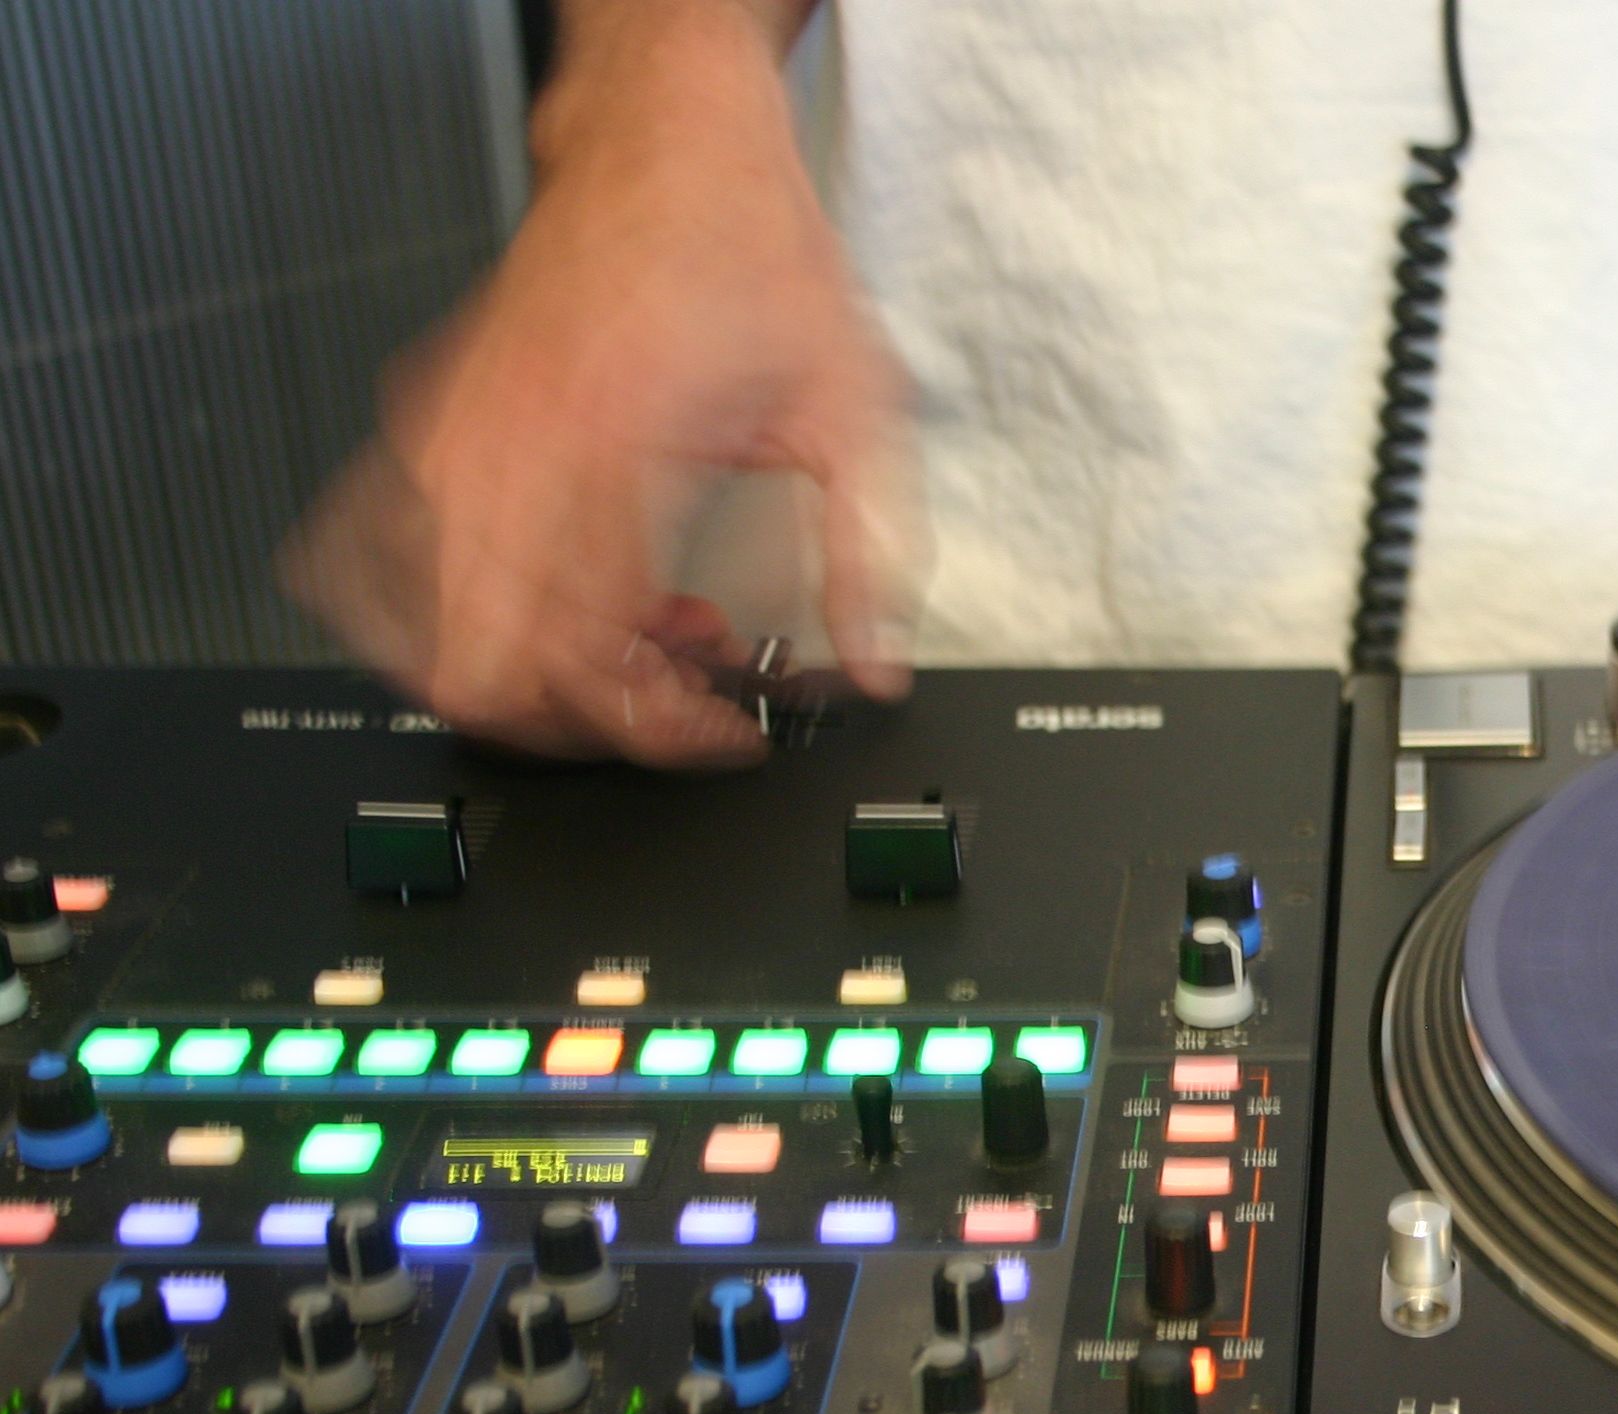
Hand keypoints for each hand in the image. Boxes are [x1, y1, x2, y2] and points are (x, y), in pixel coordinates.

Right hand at [280, 7, 913, 766]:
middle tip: (677, 687)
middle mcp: (504, 446)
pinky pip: (399, 567)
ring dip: (539, 665)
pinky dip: (480, 610)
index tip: (729, 726)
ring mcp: (448, 436)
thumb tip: (872, 668)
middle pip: (487, 672)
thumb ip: (867, 552)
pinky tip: (568, 586)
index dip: (660, 726)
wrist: (664, 137)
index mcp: (607, 444)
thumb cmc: (745, 244)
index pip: (585, 654)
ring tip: (634, 628)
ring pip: (432, 634)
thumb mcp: (851, 403)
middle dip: (588, 717)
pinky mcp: (428, 426)